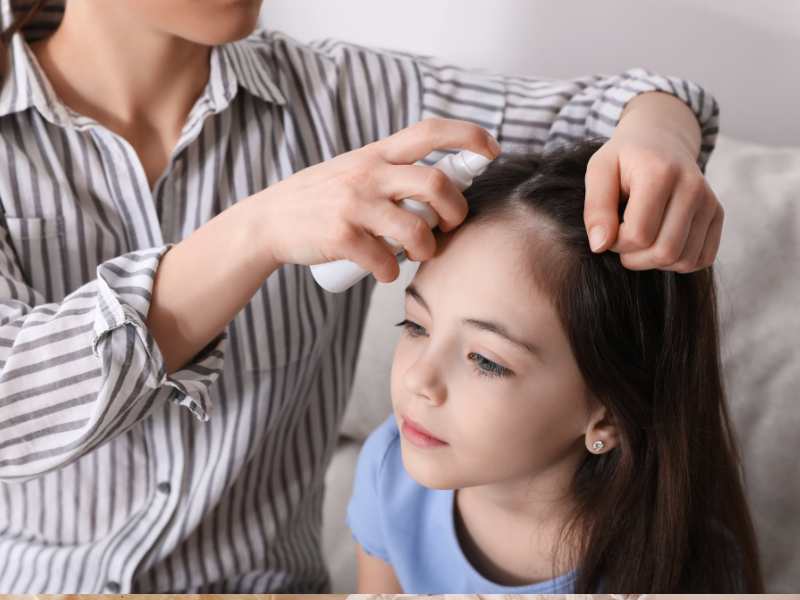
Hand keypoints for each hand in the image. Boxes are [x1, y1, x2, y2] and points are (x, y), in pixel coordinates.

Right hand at [248, 118, 499, 282]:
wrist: (269, 220)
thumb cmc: (320, 198)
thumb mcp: (354, 170)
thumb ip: (391, 172)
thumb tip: (442, 190)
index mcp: (376, 154)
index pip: (430, 131)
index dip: (468, 135)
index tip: (491, 150)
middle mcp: (368, 173)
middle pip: (435, 184)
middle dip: (455, 211)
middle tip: (450, 227)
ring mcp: (354, 204)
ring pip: (416, 230)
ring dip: (427, 250)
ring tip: (418, 255)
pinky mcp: (341, 236)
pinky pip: (384, 262)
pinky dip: (391, 274)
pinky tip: (384, 273)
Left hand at [583, 92, 723, 272]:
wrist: (661, 139)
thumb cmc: (625, 159)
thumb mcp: (599, 172)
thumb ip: (596, 209)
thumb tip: (600, 246)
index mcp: (660, 173)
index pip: (638, 235)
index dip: (616, 242)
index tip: (610, 227)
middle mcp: (692, 187)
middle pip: (664, 252)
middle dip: (635, 257)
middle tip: (623, 238)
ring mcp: (709, 202)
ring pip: (684, 260)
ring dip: (654, 262)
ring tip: (641, 239)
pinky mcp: (717, 214)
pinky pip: (701, 259)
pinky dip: (677, 261)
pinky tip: (660, 243)